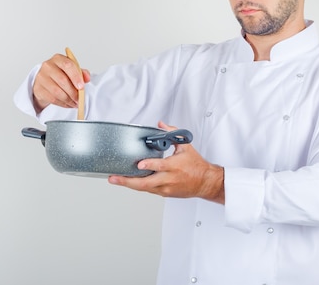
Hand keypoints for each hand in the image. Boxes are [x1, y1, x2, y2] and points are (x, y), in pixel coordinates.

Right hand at [32, 53, 90, 112]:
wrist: (45, 81)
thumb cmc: (61, 74)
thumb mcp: (71, 70)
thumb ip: (81, 73)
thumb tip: (87, 78)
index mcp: (58, 59)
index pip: (67, 65)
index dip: (76, 76)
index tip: (82, 86)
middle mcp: (48, 66)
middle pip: (62, 80)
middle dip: (73, 92)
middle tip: (80, 99)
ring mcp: (41, 77)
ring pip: (57, 91)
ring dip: (68, 100)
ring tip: (75, 103)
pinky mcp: (38, 89)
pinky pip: (52, 98)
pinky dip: (62, 103)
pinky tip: (68, 104)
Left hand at [108, 122, 224, 203]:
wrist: (205, 182)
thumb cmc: (196, 165)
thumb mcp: (185, 146)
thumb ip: (172, 133)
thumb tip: (161, 124)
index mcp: (174, 166)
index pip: (160, 166)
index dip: (149, 165)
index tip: (139, 163)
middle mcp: (168, 179)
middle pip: (145, 183)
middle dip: (127, 181)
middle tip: (114, 177)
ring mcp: (165, 188)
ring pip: (144, 189)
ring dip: (129, 184)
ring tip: (116, 180)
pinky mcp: (164, 193)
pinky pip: (148, 190)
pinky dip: (138, 186)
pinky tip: (128, 182)